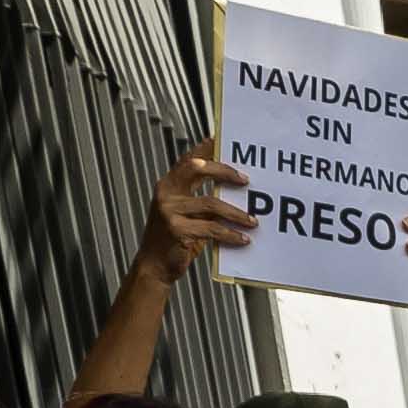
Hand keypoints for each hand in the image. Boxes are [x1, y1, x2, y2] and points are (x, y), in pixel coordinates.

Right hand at [137, 140, 254, 279]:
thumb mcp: (184, 213)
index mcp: (168, 185)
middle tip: (246, 181)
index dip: (205, 149)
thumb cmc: (173, 240)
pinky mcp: (177, 230)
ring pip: (211, 203)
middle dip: (225, 172)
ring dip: (236, 213)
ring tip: (252, 221)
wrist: (155, 266)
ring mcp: (169, 210)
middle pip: (198, 169)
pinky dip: (231, 234)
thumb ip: (199, 199)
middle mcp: (166, 193)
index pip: (188, 160)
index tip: (221, 141)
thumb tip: (230, 188)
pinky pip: (212, 229)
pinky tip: (242, 238)